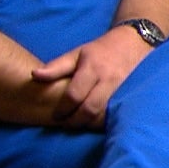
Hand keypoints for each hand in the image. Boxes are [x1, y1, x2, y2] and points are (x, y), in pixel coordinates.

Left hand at [30, 25, 153, 128]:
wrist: (133, 43)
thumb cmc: (100, 50)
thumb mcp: (77, 53)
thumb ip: (57, 66)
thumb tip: (34, 75)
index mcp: (92, 68)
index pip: (75, 95)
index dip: (63, 109)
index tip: (56, 116)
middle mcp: (108, 79)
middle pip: (90, 108)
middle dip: (76, 121)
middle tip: (66, 124)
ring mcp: (123, 89)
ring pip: (104, 114)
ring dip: (89, 123)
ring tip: (79, 124)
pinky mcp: (131, 95)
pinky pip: (115, 113)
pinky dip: (103, 120)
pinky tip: (95, 121)